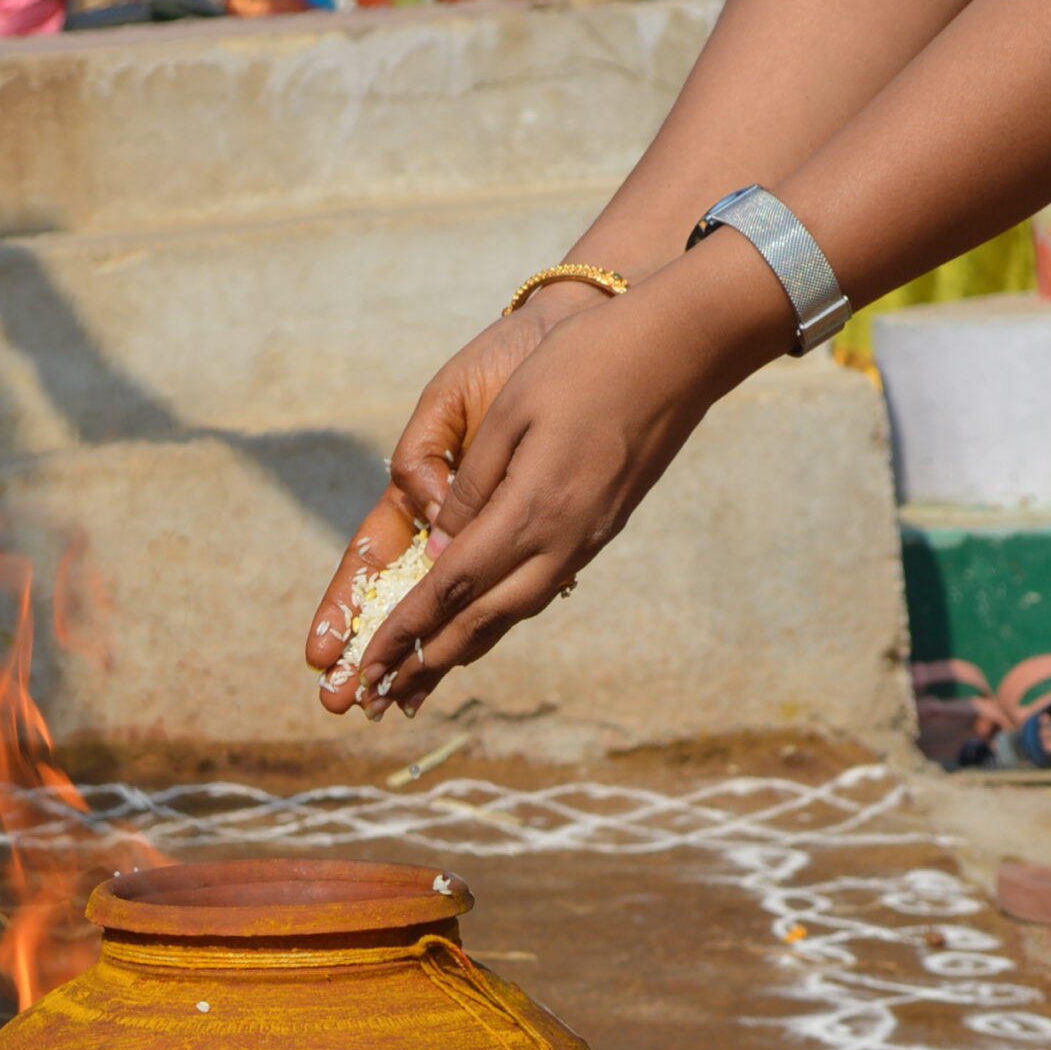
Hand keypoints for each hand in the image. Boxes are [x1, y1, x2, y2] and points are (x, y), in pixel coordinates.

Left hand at [304, 281, 610, 687]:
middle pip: (481, 621)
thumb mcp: (512, 411)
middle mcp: (560, 542)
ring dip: (463, 651)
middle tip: (382, 699)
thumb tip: (439, 551)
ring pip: (513, 614)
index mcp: (530, 511)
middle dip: (426, 662)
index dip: (405, 631)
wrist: (683, 350)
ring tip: (423, 681)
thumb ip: (471, 487)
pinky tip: (482, 627)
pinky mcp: (600, 532)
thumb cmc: (586, 362)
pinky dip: (499, 620)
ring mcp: (585, 542)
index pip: (451, 589)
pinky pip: (538, 591)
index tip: (367, 667)